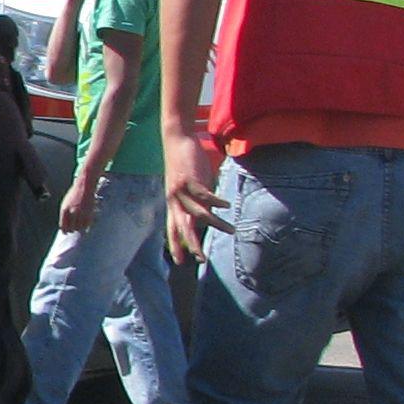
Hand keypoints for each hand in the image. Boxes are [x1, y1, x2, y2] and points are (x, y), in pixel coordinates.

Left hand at [58, 170, 98, 232]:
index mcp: (64, 210)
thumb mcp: (65, 203)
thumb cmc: (74, 194)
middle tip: (72, 231)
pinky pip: (87, 224)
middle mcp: (72, 212)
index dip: (64, 230)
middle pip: (71, 228)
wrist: (84, 186)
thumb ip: (65, 214)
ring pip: (79, 228)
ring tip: (79, 228)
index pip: (63, 225)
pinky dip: (86, 226)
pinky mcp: (89, 213)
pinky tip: (85, 226)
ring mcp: (81, 213)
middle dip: (71, 230)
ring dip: (79, 229)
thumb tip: (64, 225)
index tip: (65, 233)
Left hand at [165, 132, 230, 263]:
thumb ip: (195, 203)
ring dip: (216, 224)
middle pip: (183, 228)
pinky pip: (205, 195)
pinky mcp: (191, 180)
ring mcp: (182, 191)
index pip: (172, 229)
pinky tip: (227, 207)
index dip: (175, 245)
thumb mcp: (189, 188)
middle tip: (201, 259)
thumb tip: (207, 218)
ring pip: (199, 214)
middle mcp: (174, 200)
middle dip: (192, 244)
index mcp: (173, 204)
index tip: (180, 262)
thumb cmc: (185, 165)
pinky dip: (217, 202)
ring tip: (231, 231)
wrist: (176, 141)